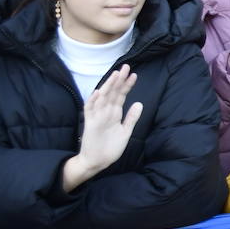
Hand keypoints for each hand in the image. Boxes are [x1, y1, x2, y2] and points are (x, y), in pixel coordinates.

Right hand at [63, 66, 142, 190]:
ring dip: (108, 86)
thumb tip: (139, 103)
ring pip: (102, 98)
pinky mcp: (90, 124)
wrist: (97, 162)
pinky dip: (93, 101)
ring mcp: (97, 117)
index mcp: (114, 113)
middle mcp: (105, 112)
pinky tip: (99, 92)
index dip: (127, 85)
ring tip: (115, 75)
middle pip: (112, 93)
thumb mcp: (125, 131)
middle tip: (126, 67)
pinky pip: (90, 110)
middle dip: (119, 80)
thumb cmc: (110, 147)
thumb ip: (131, 118)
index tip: (135, 74)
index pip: (121, 95)